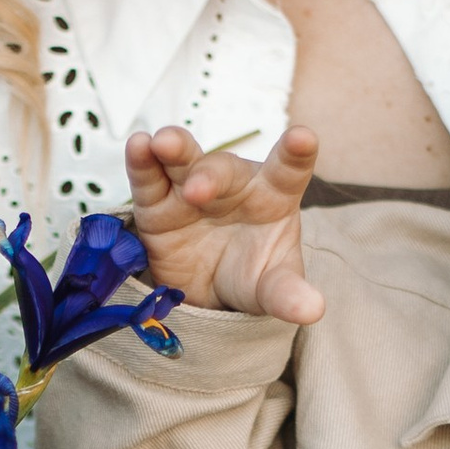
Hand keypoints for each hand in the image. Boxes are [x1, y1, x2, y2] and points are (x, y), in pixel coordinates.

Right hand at [123, 121, 324, 324]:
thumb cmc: (251, 274)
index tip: (302, 138)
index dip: (295, 153)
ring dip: (173, 148)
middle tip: (197, 191)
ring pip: (183, 160)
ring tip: (162, 143)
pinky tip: (137, 145)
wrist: (208, 293)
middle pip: (223, 169)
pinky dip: (141, 161)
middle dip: (208, 176)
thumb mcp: (271, 288)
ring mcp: (191, 188)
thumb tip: (312, 310)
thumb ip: (288, 293)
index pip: (288, 170)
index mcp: (272, 196)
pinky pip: (149, 178)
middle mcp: (233, 184)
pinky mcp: (157, 203)